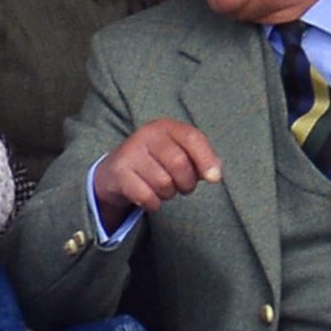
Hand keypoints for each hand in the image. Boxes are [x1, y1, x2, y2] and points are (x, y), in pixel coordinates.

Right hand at [91, 119, 222, 230]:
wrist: (115, 172)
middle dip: (186, 183)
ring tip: (162, 189)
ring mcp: (130, 152)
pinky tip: (149, 198)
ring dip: (168, 194)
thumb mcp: (179, 153)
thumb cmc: (156, 163)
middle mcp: (147, 134)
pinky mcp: (118, 172)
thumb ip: (201, 160)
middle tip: (182, 187)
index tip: (215, 179)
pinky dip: (153, 203)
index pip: (192, 138)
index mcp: (166, 127)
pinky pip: (146, 196)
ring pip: (163, 183)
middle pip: (179, 163)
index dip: (206, 159)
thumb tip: (215, 173)